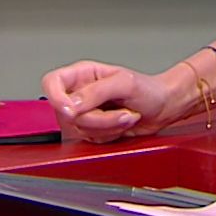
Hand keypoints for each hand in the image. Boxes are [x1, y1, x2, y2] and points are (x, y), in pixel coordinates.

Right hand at [40, 60, 176, 143]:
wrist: (163, 108)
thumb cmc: (148, 90)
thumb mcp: (124, 83)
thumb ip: (95, 92)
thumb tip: (71, 104)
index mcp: (82, 74)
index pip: (52, 83)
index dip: (55, 98)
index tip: (70, 110)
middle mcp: (79, 94)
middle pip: (67, 114)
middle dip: (98, 118)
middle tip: (121, 111)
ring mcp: (85, 113)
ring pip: (80, 130)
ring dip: (108, 127)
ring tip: (127, 115)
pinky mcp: (92, 130)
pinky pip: (91, 140)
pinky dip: (110, 135)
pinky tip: (123, 123)